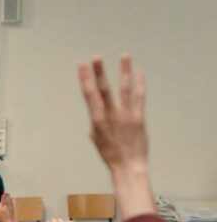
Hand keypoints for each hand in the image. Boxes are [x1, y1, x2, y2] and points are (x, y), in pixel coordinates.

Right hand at [79, 55, 146, 173]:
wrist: (127, 165)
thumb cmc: (110, 154)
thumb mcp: (96, 137)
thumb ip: (96, 120)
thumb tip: (98, 110)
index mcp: (97, 119)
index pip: (89, 95)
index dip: (85, 79)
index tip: (82, 66)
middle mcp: (110, 115)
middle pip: (104, 89)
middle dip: (99, 72)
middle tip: (96, 57)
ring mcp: (126, 115)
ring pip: (124, 88)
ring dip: (124, 71)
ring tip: (125, 56)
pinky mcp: (139, 117)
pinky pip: (139, 97)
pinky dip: (139, 84)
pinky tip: (139, 73)